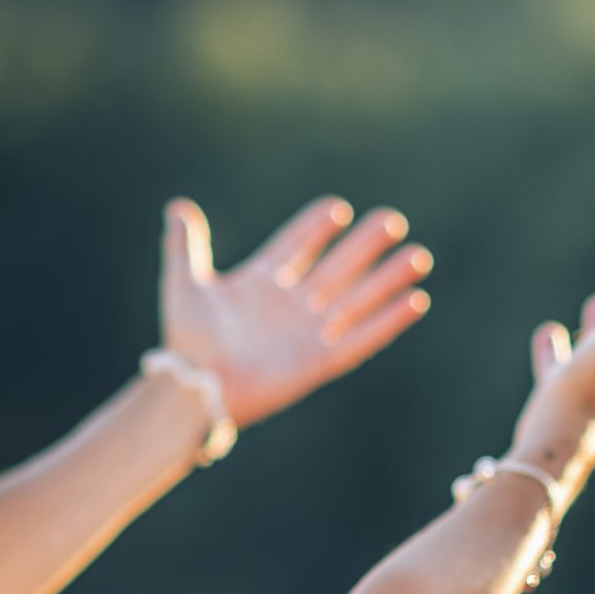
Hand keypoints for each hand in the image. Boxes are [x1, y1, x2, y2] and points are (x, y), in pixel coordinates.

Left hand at [158, 195, 434, 429]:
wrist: (195, 386)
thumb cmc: (187, 339)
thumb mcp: (184, 284)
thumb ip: (184, 245)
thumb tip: (177, 207)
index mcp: (261, 285)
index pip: (297, 246)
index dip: (316, 227)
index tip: (337, 208)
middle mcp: (290, 307)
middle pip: (337, 268)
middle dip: (365, 245)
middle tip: (392, 220)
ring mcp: (308, 334)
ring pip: (357, 299)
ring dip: (388, 279)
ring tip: (418, 255)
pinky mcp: (320, 362)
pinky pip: (362, 339)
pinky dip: (388, 321)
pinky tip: (416, 299)